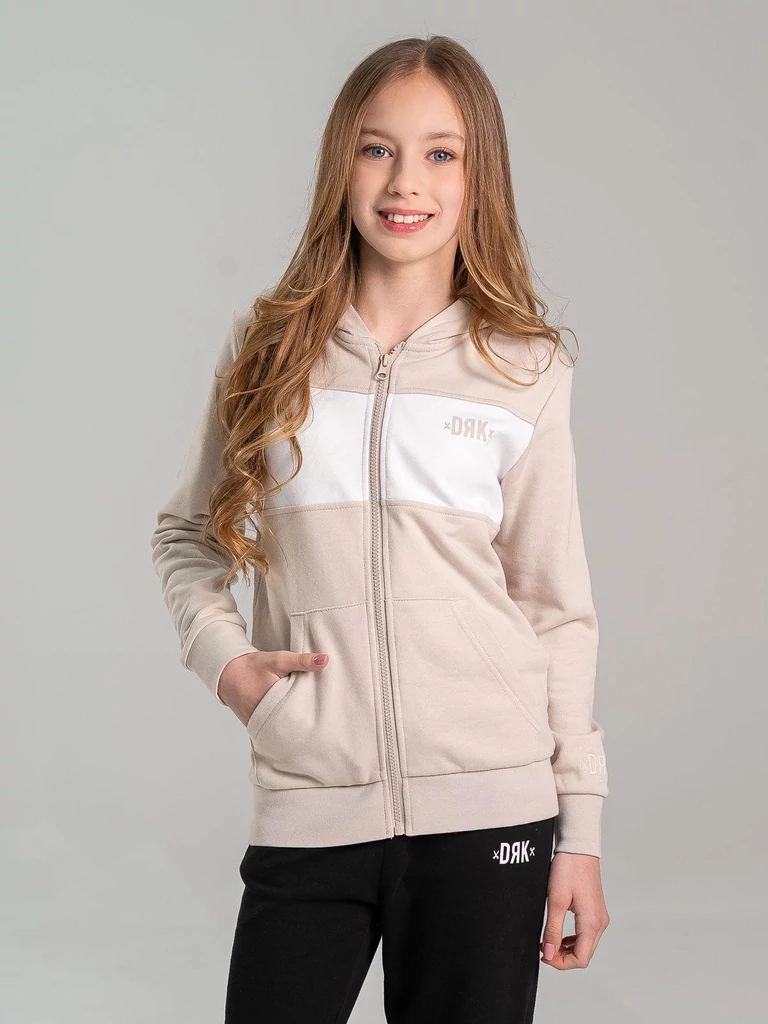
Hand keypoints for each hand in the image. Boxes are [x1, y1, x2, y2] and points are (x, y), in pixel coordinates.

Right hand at [218, 649, 328, 727]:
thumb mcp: (278, 660)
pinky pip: (275, 729)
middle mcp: (266, 719)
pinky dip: (285, 726)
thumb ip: (301, 661)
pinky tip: (298, 726)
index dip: (315, 715)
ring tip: (316, 728)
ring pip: (284, 729)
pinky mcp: (258, 726)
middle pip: (294, 726)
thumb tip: (325, 660)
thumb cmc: (254, 666)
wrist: (229, 674)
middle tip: (328, 725)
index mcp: (274, 705)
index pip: (301, 715)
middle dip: (308, 725)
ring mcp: (261, 725)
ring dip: (296, 726)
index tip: (331, 716)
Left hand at [539, 852, 609, 968]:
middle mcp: (600, 923)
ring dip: (567, 949)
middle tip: (544, 949)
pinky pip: (586, 934)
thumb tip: (549, 954)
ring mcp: (599, 917)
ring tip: (548, 942)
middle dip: (563, 957)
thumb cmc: (568, 869)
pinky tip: (559, 934)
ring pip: (585, 945)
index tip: (544, 955)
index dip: (561, 963)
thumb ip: (552, 930)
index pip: (580, 959)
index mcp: (592, 923)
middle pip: (584, 954)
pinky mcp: (595, 911)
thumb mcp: (555, 901)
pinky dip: (573, 939)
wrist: (578, 849)